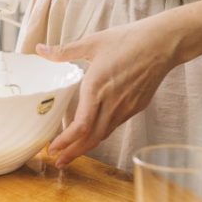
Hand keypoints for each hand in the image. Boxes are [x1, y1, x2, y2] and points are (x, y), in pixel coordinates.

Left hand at [36, 17, 180, 167]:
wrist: (162, 44)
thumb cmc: (128, 40)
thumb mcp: (92, 42)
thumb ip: (64, 51)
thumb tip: (39, 50)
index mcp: (97, 88)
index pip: (81, 126)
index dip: (66, 141)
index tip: (52, 149)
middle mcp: (111, 103)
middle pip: (91, 138)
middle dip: (73, 153)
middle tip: (58, 162)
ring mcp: (126, 107)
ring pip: (103, 134)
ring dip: (86, 146)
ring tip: (71, 154)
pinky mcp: (136, 107)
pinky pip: (114, 125)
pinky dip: (100, 134)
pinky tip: (92, 134)